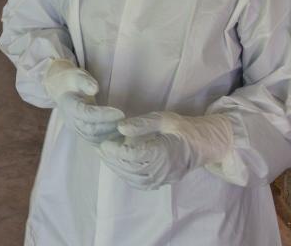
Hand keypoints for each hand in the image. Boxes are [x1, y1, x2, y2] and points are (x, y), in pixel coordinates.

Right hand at [43, 60, 124, 143]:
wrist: (61, 90)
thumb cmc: (72, 81)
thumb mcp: (77, 76)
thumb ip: (85, 82)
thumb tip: (94, 89)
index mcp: (69, 105)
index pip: (87, 114)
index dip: (104, 115)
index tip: (121, 113)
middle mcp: (71, 120)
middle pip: (90, 130)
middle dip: (109, 127)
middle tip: (126, 122)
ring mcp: (75, 129)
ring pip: (93, 139)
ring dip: (110, 135)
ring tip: (125, 128)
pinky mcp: (81, 133)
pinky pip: (94, 142)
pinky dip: (107, 141)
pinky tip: (120, 135)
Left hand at [99, 112, 232, 189]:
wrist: (204, 145)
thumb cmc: (183, 129)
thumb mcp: (164, 119)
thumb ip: (142, 123)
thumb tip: (120, 127)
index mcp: (166, 151)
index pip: (136, 155)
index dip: (117, 150)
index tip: (104, 143)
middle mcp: (166, 169)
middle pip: (132, 169)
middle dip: (113, 159)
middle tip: (99, 147)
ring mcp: (165, 178)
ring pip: (134, 178)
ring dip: (117, 168)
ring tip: (105, 155)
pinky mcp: (163, 183)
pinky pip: (141, 184)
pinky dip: (126, 176)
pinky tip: (117, 164)